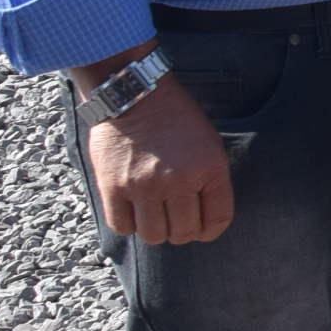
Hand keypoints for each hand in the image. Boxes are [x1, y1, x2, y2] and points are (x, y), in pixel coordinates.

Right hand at [80, 64, 235, 246]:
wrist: (135, 94)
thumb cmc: (176, 118)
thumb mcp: (209, 143)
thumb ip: (209, 180)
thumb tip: (204, 219)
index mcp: (209, 168)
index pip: (218, 219)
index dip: (211, 231)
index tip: (204, 229)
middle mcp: (178, 180)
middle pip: (184, 233)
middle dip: (183, 232)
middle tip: (176, 221)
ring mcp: (143, 185)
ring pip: (154, 236)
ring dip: (156, 231)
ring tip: (155, 216)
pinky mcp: (112, 187)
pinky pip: (122, 226)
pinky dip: (129, 224)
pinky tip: (133, 211)